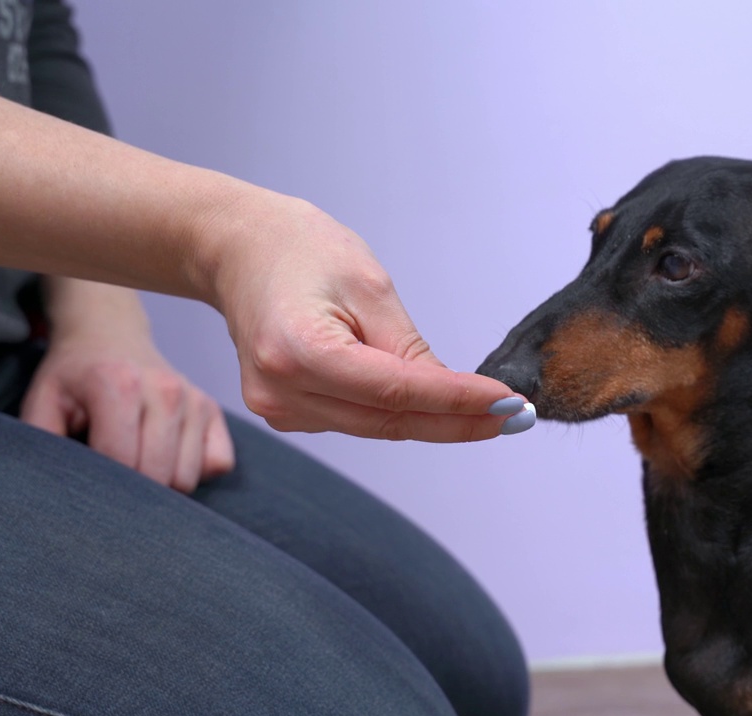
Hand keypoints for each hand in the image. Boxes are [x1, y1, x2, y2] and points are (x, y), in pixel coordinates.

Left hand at [20, 281, 233, 492]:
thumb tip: (55, 488)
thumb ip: (42, 442)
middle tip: (111, 476)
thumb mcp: (42, 401)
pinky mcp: (212, 409)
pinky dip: (193, 470)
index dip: (99, 482)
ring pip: (187, 478)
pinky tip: (166, 454)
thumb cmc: (74, 377)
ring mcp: (194, 399)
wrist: (109, 334)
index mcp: (119, 383)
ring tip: (137, 460)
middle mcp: (166, 389)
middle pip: (158, 476)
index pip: (120, 461)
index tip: (87, 476)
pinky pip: (217, 464)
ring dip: (162, 483)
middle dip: (132, 490)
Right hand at [200, 192, 531, 441]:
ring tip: (487, 410)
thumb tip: (456, 394)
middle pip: (389, 421)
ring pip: (376, 428)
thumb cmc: (301, 251)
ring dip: (433, 421)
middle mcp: (281, 391)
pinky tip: (431, 401)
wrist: (238, 251)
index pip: (397, 392)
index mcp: (299, 350)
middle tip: (513, 417)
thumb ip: (409, 347)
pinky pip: (356, 419)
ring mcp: (277, 408)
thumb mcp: (369, 285)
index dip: (458, 402)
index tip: (507, 404)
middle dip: (457, 422)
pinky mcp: (284, 412)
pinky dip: (396, 414)